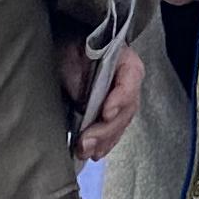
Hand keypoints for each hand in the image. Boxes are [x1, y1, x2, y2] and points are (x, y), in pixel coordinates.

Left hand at [59, 23, 147, 161]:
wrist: (69, 48)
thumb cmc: (71, 46)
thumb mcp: (71, 52)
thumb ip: (77, 71)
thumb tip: (82, 101)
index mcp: (125, 61)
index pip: (129, 81)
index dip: (119, 99)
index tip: (105, 113)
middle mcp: (129, 82)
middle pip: (126, 109)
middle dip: (106, 130)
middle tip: (86, 143)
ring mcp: (123, 99)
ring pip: (121, 123)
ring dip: (104, 141)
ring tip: (87, 152)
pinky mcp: (111, 113)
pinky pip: (114, 131)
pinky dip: (104, 143)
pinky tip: (95, 153)